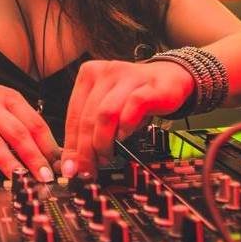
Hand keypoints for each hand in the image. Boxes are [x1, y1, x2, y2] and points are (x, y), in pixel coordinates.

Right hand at [0, 79, 59, 181]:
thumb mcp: (8, 105)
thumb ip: (28, 126)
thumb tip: (56, 155)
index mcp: (11, 100)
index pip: (35, 124)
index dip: (48, 147)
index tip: (59, 166)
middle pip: (17, 133)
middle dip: (33, 157)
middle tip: (45, 177)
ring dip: (6, 160)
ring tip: (18, 177)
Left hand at [60, 60, 192, 176]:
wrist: (170, 78)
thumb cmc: (134, 97)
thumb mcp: (108, 108)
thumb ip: (90, 128)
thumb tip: (75, 162)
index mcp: (89, 74)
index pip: (73, 114)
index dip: (71, 144)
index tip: (71, 167)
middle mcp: (106, 71)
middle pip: (88, 117)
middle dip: (85, 149)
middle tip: (88, 169)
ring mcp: (127, 76)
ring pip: (106, 114)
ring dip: (103, 142)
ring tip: (106, 157)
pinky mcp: (149, 86)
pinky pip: (133, 107)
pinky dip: (126, 127)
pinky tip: (124, 137)